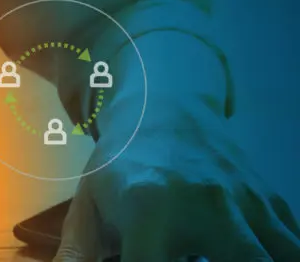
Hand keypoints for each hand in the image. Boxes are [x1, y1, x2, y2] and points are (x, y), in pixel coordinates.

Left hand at [54, 99, 299, 260]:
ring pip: (279, 256)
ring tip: (219, 258)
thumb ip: (77, 254)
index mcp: (150, 211)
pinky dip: (280, 253)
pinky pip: (292, 243)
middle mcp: (205, 207)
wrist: (163, 107)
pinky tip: (249, 254)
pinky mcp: (270, 202)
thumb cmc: (119, 166)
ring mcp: (245, 204)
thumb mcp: (87, 207)